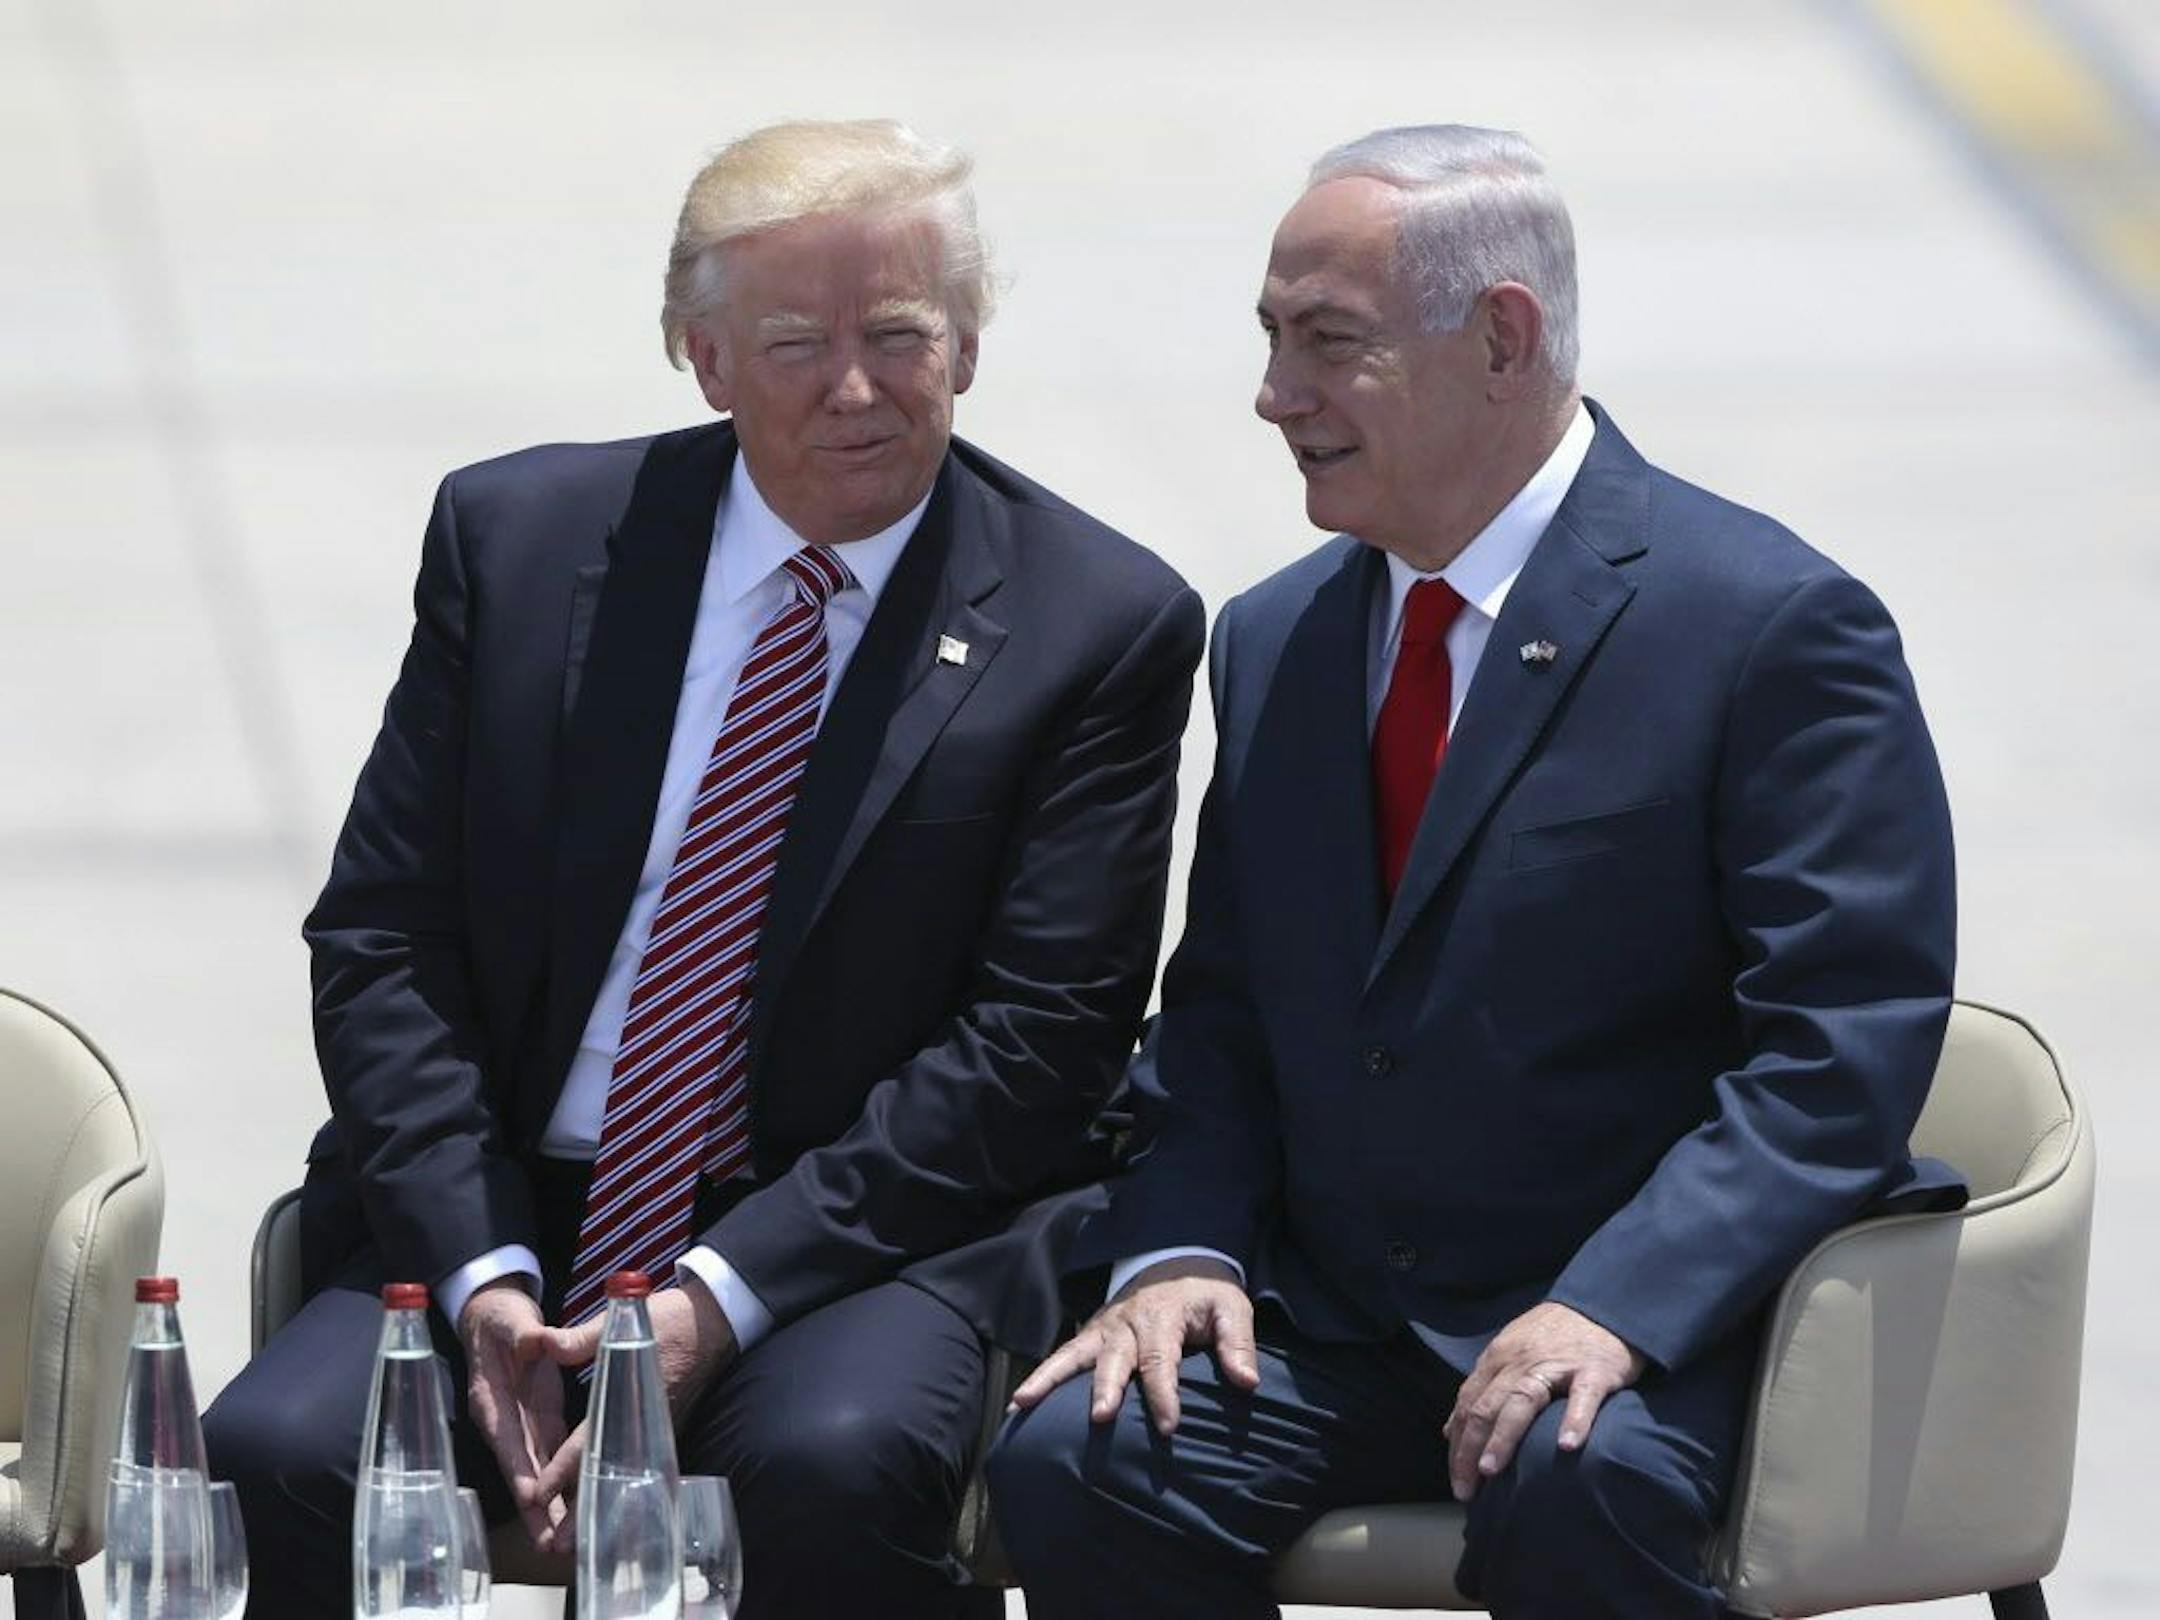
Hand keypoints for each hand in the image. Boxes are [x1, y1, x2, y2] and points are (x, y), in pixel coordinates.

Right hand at [458, 1280, 567, 1550]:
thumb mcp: (511, 1321)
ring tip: (563, 1541)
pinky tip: (576, 1507)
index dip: (520, 1470)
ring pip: (538, 1472)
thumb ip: (523, 1333)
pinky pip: (552, 1456)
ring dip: (550, 1506)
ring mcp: (523, 1424)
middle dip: (535, 1509)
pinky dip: (563, 1483)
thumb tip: (536, 1340)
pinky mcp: (541, 1420)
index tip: (532, 1500)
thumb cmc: (501, 1318)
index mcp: (492, 1402)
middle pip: (521, 1471)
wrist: (496, 1315)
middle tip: (550, 1545)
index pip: (507, 1442)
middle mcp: (505, 1422)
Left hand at [527, 1285, 738, 1550]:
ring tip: (572, 1541)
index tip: (539, 1494)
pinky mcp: (660, 1429)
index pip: (590, 1441)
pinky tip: (603, 1509)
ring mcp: (655, 1431)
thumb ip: (581, 1338)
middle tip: (558, 1545)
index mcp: (631, 1399)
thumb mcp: (626, 1321)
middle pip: (607, 1475)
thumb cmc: (673, 1320)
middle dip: (581, 1511)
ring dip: (595, 1508)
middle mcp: (644, 1425)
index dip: (563, 1468)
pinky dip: (614, 1492)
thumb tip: (544, 1342)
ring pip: (620, 1477)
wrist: (718, 1322)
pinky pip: (633, 1468)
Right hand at [1008, 1257, 1256, 1434]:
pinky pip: (1063, 1355)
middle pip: (1115, 1359)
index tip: (1169, 1426)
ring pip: (1075, 1355)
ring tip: (1026, 1404)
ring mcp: (1104, 1328)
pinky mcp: (1091, 1336)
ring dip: (1051, 1379)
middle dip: (1107, 1388)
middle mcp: (1127, 1323)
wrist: (1176, 1260)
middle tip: (1101, 1417)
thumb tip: (1247, 1382)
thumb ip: (1238, 1344)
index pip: (1162, 1360)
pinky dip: (1040, 1376)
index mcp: (1162, 1317)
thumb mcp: (1231, 1308)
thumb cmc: (1205, 1294)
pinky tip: (1018, 1403)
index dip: (1165, 1393)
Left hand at [1443, 1302, 1644, 1501]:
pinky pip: (1582, 1397)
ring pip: (1522, 1401)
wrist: (1602, 1306)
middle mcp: (1520, 1361)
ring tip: (1491, 1471)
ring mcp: (1557, 1365)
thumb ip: (1481, 1390)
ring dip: (1504, 1437)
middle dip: (1470, 1450)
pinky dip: (1574, 1420)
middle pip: (1486, 1407)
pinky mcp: (1594, 1370)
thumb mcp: (1509, 1356)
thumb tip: (1450, 1430)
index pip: (1468, 1405)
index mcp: (1498, 1359)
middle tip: (1466, 1490)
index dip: (1458, 1444)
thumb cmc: (1553, 1338)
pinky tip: (1566, 1446)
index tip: (1456, 1479)